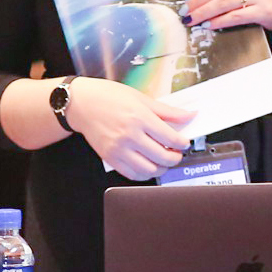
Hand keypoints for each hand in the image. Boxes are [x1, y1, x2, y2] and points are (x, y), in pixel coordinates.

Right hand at [66, 78, 195, 179]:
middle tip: (177, 153)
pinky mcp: (110, 158)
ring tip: (164, 160)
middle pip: (163, 156)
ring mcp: (119, 149)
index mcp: (140, 117)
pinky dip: (145, 174)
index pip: (170, 137)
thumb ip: (167, 111)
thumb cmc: (108, 97)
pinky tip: (149, 166)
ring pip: (149, 169)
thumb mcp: (141, 98)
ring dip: (162, 168)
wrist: (81, 103)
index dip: (183, 143)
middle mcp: (129, 135)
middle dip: (176, 157)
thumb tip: (189, 115)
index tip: (185, 143)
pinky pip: (132, 174)